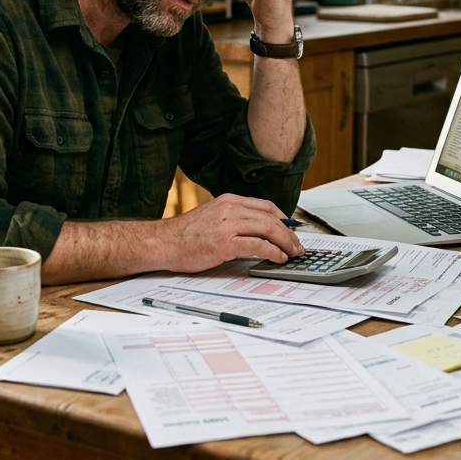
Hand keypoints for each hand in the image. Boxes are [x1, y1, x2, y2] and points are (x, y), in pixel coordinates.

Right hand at [154, 193, 303, 271]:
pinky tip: (278, 258)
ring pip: (269, 229)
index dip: (284, 218)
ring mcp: (228, 225)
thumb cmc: (184, 235)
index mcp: (228, 201)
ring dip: (285, 243)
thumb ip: (232, 219)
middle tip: (297, 246)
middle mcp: (231, 209)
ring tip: (292, 253)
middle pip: (272, 218)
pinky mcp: (225, 243)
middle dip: (289, 234)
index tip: (292, 230)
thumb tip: (255, 231)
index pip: (266, 206)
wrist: (162, 242)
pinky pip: (258, 245)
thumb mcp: (211, 217)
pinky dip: (273, 252)